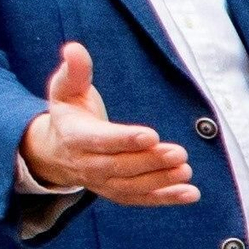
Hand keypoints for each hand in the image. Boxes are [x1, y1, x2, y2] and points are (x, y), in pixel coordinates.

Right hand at [21, 42, 199, 205]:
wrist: (57, 151)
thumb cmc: (69, 113)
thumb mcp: (65, 89)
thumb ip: (74, 71)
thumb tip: (74, 49)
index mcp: (74, 136)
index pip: (100, 141)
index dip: (124, 140)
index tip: (151, 135)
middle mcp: (87, 164)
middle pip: (120, 167)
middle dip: (150, 161)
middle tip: (179, 153)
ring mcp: (101, 183)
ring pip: (132, 187)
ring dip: (161, 181)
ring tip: (186, 170)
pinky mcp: (117, 193)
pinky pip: (141, 199)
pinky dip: (166, 199)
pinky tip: (191, 193)